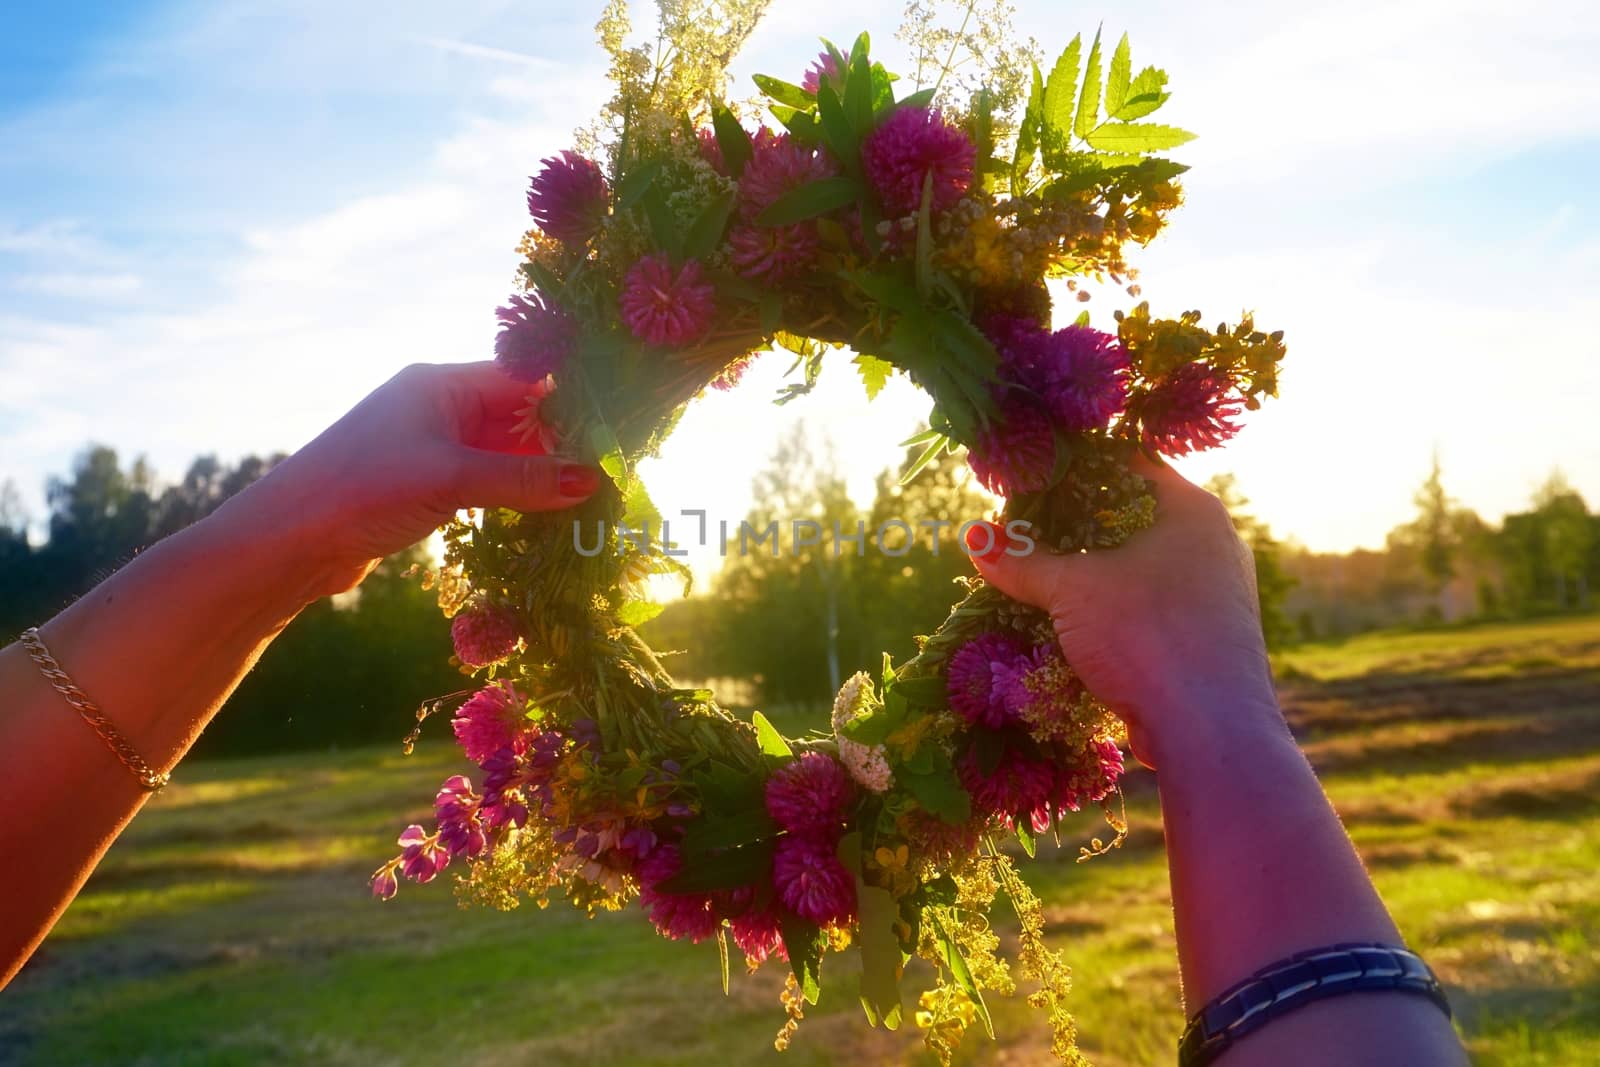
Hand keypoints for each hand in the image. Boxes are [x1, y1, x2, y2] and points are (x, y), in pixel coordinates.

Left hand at [221, 361, 598, 597]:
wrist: (287, 539)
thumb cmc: (363, 490)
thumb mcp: (450, 479)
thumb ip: (523, 479)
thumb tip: (595, 479)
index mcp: (442, 384)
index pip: (525, 380)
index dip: (572, 404)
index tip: (618, 432)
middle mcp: (439, 406)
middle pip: (521, 416)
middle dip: (564, 444)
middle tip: (613, 476)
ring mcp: (432, 446)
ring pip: (506, 453)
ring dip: (541, 475)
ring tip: (590, 502)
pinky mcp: (425, 483)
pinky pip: (487, 481)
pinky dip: (515, 496)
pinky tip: (544, 518)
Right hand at [969, 456, 1280, 768]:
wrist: (1211, 731)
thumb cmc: (1147, 636)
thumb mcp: (1071, 591)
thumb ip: (1021, 561)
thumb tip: (971, 535)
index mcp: (1193, 510)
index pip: (1130, 464)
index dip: (1077, 468)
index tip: (1032, 479)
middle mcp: (1214, 543)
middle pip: (1134, 516)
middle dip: (1079, 525)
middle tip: (1027, 529)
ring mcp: (1217, 592)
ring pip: (1144, 566)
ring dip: (1097, 573)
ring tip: (1044, 576)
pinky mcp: (1210, 636)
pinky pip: (1154, 606)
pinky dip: (1117, 609)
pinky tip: (1078, 623)